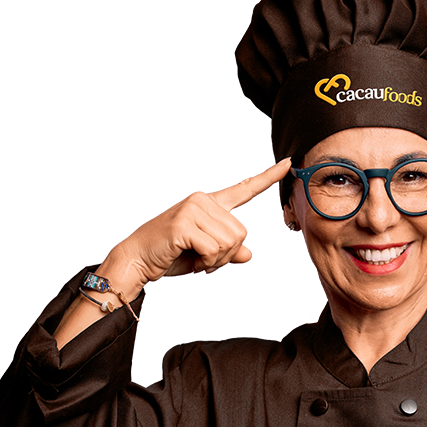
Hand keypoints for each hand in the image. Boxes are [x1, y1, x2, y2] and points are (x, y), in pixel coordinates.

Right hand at [103, 158, 291, 295]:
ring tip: (197, 258)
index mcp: (209, 204)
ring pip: (229, 242)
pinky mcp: (184, 224)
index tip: (288, 163)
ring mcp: (192, 209)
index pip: (243, 189)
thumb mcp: (204, 254)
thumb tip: (247, 254)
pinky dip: (206, 262)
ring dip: (216, 260)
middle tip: (205, 260)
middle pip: (241, 233)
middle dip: (226, 255)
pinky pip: (213, 249)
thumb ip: (227, 252)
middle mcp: (202, 201)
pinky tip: (192, 260)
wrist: (138, 259)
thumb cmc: (170, 254)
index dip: (268, 178)